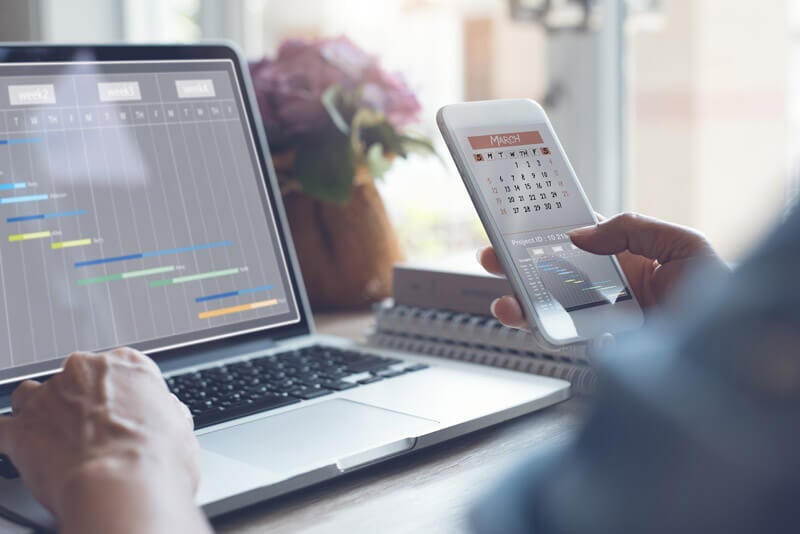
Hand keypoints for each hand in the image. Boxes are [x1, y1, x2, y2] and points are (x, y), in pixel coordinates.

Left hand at [0, 348, 209, 532]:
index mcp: (128, 365)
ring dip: (41, 414)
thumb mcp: (181, 427)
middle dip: (80, 402)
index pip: (120, 368)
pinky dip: (13, 440)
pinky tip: (26, 453)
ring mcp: (49, 398)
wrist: (122, 488)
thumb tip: (165, 415)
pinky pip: (5, 429)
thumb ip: (164, 412)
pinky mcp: (21, 430)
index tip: (124, 412)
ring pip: (33, 396)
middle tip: (96, 432)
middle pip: (74, 378)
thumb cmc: (156, 460)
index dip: (122, 394)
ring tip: (58, 440)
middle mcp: (86, 372)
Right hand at [479, 212, 728, 328]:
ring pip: (551, 309)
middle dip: (517, 264)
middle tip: (490, 255)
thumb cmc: (721, 291)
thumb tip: (579, 233)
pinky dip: (553, 334)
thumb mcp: (683, 244)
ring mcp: (603, 318)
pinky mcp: (604, 346)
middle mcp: (610, 287)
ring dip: (521, 304)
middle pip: (551, 273)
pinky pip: (570, 340)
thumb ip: (632, 229)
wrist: (734, 348)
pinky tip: (550, 326)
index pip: (575, 236)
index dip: (543, 226)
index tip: (514, 217)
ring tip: (505, 302)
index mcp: (626, 257)